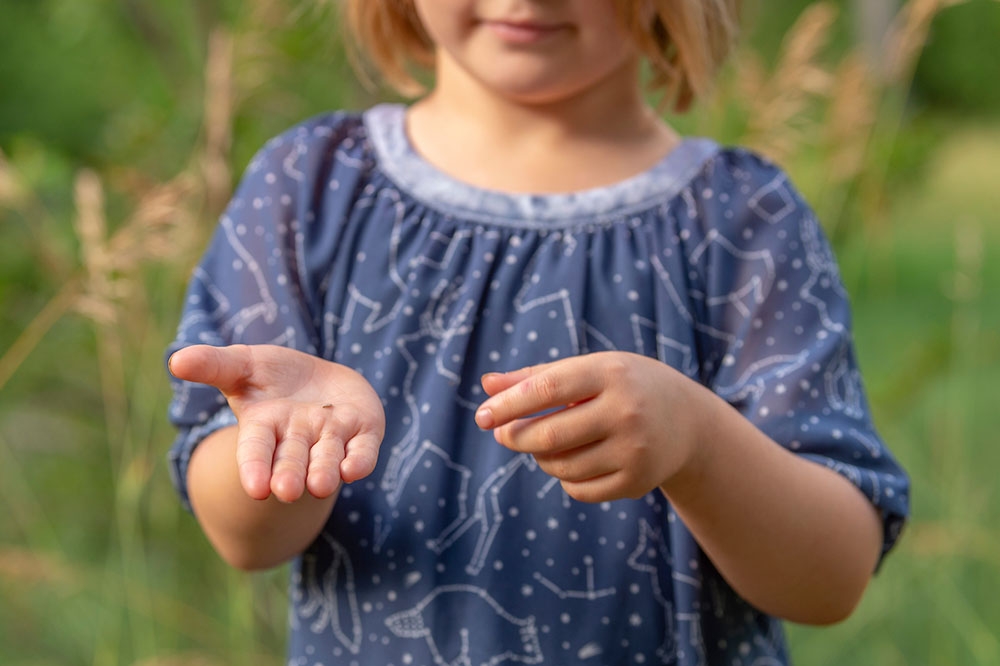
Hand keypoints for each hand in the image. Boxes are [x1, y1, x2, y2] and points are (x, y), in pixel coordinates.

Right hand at [169, 344, 384, 502]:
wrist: (320, 379)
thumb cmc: (273, 376)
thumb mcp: (243, 364)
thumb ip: (213, 365)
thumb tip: (175, 361)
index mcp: (265, 427)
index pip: (256, 450)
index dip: (255, 469)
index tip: (255, 489)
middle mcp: (298, 438)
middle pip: (292, 460)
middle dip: (289, 476)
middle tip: (287, 492)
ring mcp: (332, 436)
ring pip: (327, 458)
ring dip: (324, 471)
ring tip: (320, 486)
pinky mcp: (363, 432)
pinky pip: (363, 449)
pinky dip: (360, 460)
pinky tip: (354, 469)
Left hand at [475, 352, 703, 502]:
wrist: (686, 420)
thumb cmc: (622, 386)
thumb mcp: (587, 370)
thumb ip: (536, 377)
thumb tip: (486, 385)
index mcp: (610, 373)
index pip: (548, 388)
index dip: (509, 404)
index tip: (482, 416)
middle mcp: (626, 411)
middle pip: (549, 435)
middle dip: (516, 436)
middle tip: (502, 433)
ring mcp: (635, 450)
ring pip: (561, 466)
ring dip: (541, 457)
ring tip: (545, 443)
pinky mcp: (637, 481)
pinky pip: (578, 489)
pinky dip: (565, 479)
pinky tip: (573, 462)